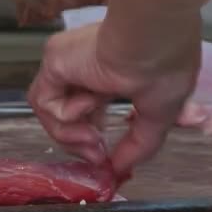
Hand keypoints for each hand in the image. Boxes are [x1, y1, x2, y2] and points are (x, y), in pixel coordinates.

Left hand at [28, 21, 199, 177]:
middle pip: (68, 113)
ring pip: (54, 112)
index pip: (92, 106)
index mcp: (114, 71)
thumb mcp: (158, 116)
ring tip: (95, 139)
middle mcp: (88, 66)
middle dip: (81, 142)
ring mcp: (70, 63)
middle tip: (98, 158)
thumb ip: (139, 145)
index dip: (95, 134)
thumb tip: (122, 169)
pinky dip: (66, 115)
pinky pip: (46, 101)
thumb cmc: (166, 68)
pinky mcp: (54, 61)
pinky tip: (90, 105)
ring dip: (73, 135)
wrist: (152, 43)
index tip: (106, 159)